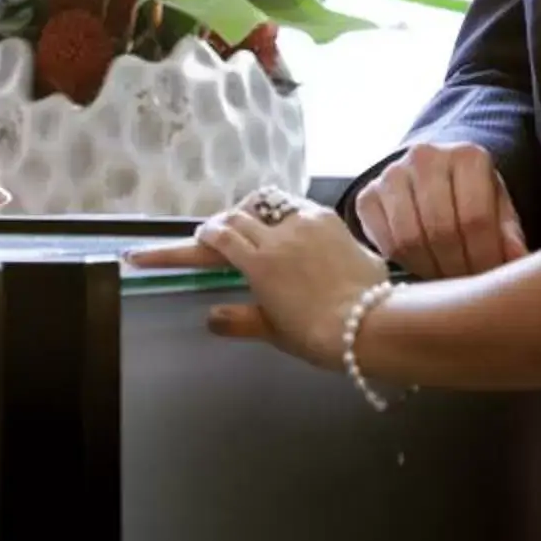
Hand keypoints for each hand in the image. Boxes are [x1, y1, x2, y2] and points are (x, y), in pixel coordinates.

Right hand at [130, 196, 388, 370]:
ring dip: (250, 213)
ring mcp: (303, 222)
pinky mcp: (327, 218)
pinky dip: (280, 214)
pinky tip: (285, 227)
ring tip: (249, 225)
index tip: (169, 244)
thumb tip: (210, 317)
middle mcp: (276, 236)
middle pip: (235, 217)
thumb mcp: (275, 332)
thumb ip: (240, 320)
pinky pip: (294, 207)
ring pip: (264, 204)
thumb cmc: (319, 335)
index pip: (213, 240)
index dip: (186, 241)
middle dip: (220, 225)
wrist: (371, 322)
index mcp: (257, 264)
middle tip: (215, 238)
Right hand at [354, 141, 527, 279]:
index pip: (475, 218)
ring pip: (410, 239)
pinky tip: (421, 267)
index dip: (484, 257)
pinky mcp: (367, 195)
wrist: (430, 179)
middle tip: (466, 286)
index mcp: (467, 156)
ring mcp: (391, 174)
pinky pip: (385, 242)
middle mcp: (426, 157)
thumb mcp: (498, 211)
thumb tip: (516, 260)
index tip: (489, 279)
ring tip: (446, 280)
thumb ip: (509, 235)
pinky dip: (404, 263)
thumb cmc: (471, 200)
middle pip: (442, 229)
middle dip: (457, 267)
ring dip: (430, 269)